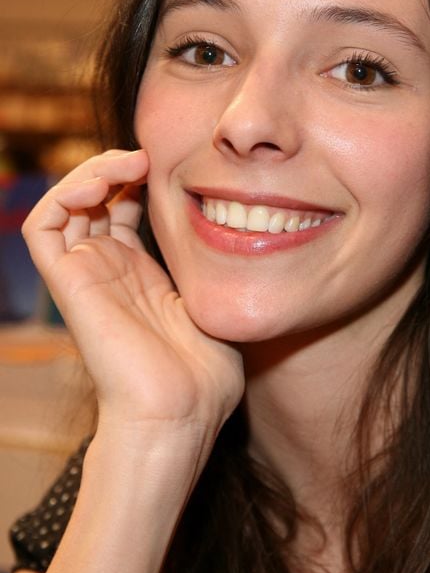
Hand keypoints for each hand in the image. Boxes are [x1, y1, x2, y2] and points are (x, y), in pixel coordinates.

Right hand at [22, 149, 244, 444]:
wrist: (180, 414)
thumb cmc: (204, 377)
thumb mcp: (214, 306)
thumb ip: (211, 270)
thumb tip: (243, 235)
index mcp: (140, 273)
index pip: (124, 208)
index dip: (141, 179)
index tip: (177, 164)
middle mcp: (108, 269)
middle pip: (93, 198)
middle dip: (118, 167)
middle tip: (151, 158)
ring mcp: (85, 274)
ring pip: (65, 202)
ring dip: (92, 171)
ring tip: (132, 164)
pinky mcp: (67, 282)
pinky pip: (44, 224)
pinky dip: (65, 193)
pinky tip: (105, 184)